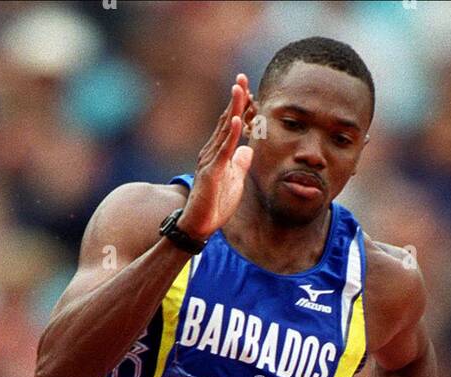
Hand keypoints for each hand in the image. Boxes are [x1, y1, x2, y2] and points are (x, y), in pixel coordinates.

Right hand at [180, 75, 254, 240]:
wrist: (198, 226)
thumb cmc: (214, 206)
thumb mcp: (234, 182)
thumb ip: (240, 165)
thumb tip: (248, 150)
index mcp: (218, 153)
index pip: (231, 125)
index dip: (241, 108)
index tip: (251, 90)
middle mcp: (211, 152)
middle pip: (226, 120)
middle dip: (235, 99)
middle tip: (243, 76)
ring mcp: (210, 160)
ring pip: (224, 130)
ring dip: (233, 109)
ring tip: (241, 89)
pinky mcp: (211, 172)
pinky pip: (223, 150)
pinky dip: (231, 133)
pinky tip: (237, 118)